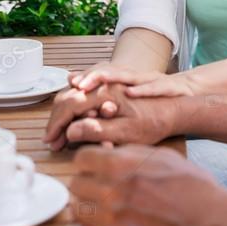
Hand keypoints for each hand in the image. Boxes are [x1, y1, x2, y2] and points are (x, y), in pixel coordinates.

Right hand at [44, 83, 178, 148]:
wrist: (176, 108)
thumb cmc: (155, 122)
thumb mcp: (128, 132)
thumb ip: (99, 131)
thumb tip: (70, 132)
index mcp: (105, 92)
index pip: (70, 104)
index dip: (57, 124)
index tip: (50, 140)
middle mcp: (103, 84)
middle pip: (68, 96)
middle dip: (56, 119)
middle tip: (51, 140)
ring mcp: (106, 84)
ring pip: (74, 92)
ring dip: (63, 113)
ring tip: (58, 132)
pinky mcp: (110, 88)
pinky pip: (84, 92)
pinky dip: (73, 104)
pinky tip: (69, 117)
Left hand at [70, 144, 226, 225]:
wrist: (208, 222)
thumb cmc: (190, 186)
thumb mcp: (159, 155)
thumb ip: (127, 153)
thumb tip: (105, 153)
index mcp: (121, 165)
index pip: (81, 159)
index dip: (89, 161)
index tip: (95, 166)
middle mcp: (111, 192)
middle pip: (76, 184)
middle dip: (88, 182)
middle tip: (102, 186)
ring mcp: (111, 221)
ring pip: (78, 209)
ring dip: (89, 205)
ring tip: (106, 205)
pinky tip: (113, 222)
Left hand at [72, 66, 196, 97]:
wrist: (187, 92)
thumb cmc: (154, 96)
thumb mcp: (128, 93)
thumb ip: (103, 89)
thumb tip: (73, 82)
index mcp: (126, 79)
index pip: (102, 74)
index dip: (86, 78)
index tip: (71, 84)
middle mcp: (136, 77)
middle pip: (112, 72)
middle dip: (94, 76)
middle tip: (79, 84)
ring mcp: (151, 80)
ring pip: (130, 77)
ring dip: (113, 78)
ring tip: (98, 80)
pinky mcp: (168, 87)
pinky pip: (155, 88)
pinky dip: (143, 90)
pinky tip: (131, 92)